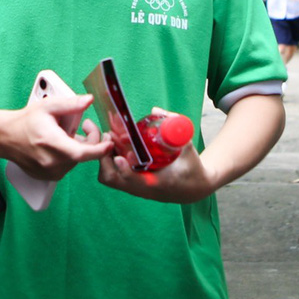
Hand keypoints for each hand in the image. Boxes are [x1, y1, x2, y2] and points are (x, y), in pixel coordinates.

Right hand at [0, 92, 109, 179]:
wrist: (5, 137)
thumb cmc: (25, 121)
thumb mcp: (48, 107)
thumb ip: (70, 104)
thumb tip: (89, 100)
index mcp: (53, 144)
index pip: (83, 153)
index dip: (100, 149)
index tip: (108, 143)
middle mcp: (52, 162)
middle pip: (82, 156)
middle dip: (89, 142)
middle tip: (85, 126)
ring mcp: (49, 172)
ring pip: (75, 162)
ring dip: (78, 149)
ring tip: (67, 135)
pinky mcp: (47, 177)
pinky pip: (66, 167)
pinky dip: (68, 157)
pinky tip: (60, 146)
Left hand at [97, 138, 218, 204]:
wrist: (193, 189)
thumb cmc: (191, 168)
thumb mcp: (187, 147)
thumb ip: (174, 127)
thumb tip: (155, 110)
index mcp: (157, 183)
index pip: (135, 181)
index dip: (125, 170)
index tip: (120, 155)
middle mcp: (141, 189)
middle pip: (112, 179)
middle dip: (105, 158)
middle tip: (109, 136)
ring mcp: (134, 189)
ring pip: (109, 177)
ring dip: (105, 158)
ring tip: (110, 138)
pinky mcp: (131, 186)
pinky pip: (113, 175)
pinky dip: (109, 161)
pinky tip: (115, 145)